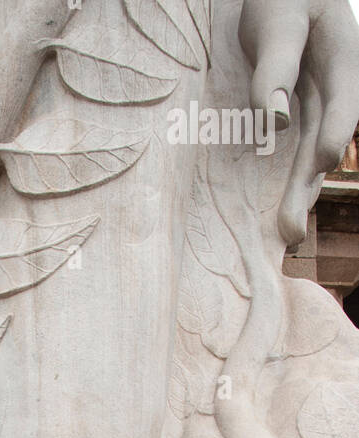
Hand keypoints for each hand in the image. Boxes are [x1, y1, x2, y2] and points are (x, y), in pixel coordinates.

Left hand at [239, 0, 358, 243]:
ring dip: (296, 193)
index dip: (334, 132)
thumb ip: (277, 65)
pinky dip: (285, 179)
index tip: (323, 162)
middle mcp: (334, 88)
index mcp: (342, 58)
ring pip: (306, 153)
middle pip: (321, 141)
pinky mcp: (295, 111)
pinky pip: (291, 151)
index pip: (341, 103)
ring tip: (285, 235)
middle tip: (289, 230)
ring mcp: (316, 102)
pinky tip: (276, 211)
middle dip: (306, 186)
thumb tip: (277, 120)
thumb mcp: (279, 18)